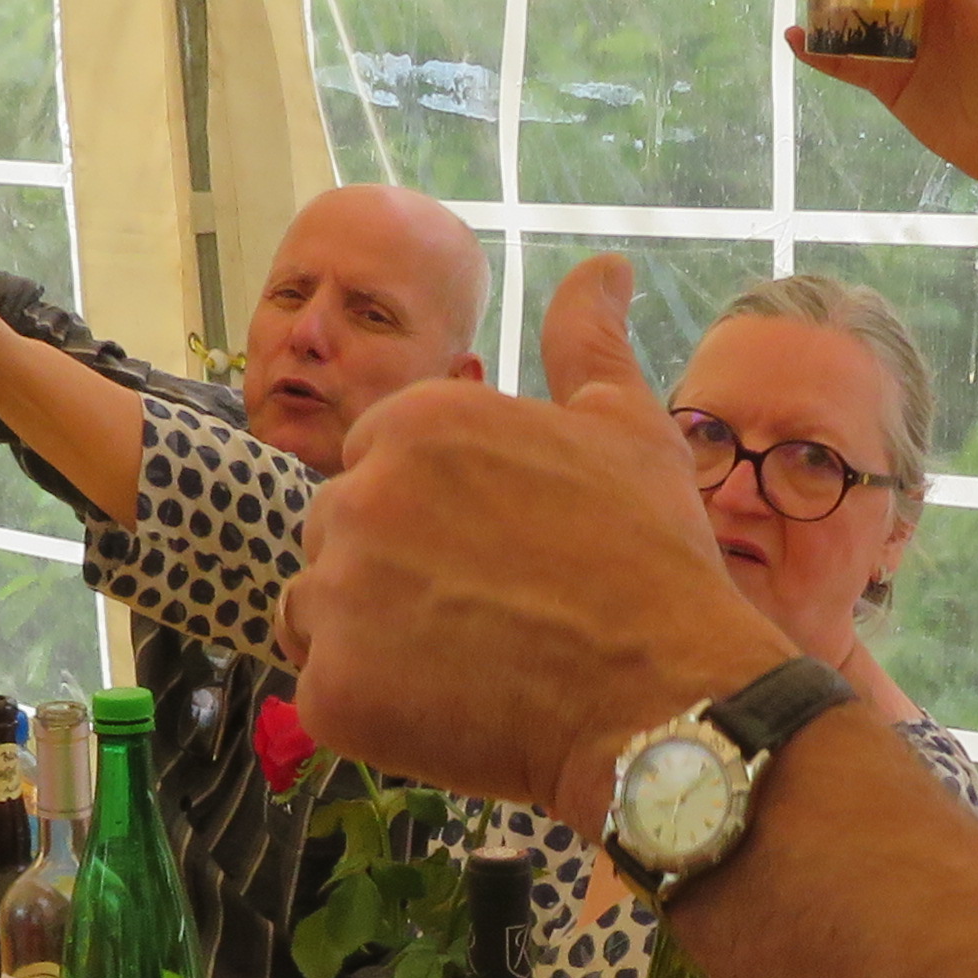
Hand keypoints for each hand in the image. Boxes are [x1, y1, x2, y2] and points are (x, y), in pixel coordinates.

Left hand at [283, 256, 784, 831]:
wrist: (664, 699)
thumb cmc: (654, 559)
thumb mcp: (627, 426)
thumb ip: (587, 340)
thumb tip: (604, 267)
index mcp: (417, 421)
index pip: (374, 462)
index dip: (430, 513)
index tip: (489, 552)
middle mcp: (361, 495)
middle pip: (338, 532)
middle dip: (391, 570)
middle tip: (483, 612)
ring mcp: (339, 596)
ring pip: (314, 610)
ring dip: (367, 636)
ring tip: (461, 661)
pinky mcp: (332, 691)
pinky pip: (324, 693)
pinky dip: (373, 709)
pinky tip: (450, 710)